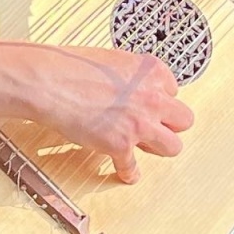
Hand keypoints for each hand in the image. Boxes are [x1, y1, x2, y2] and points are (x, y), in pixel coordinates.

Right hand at [29, 45, 194, 183]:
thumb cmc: (71, 66)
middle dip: (169, 124)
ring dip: (159, 147)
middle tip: (156, 127)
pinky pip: (133, 167)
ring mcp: (139, 124)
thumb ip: (131, 76)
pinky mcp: (121, 145)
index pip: (174, 91)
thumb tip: (133, 88)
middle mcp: (152, 98)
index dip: (160, 99)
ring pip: (173, 147)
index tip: (151, 105)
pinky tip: (127, 172)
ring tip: (148, 147)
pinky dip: (128, 171)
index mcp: (151, 72)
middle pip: (184, 120)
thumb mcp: (113, 61)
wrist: (49, 81)